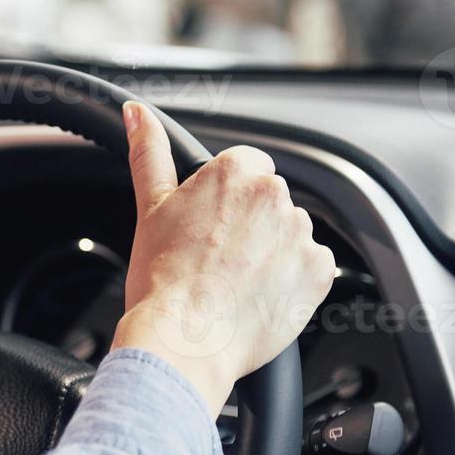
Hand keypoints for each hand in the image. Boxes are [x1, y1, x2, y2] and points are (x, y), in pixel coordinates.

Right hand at [111, 101, 335, 415]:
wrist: (185, 340)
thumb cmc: (162, 280)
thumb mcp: (150, 208)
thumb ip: (149, 153)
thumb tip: (136, 114)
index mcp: (236, 172)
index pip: (245, 167)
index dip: (224, 201)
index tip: (209, 227)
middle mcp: (275, 195)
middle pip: (268, 201)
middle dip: (249, 225)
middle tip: (215, 260)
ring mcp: (300, 234)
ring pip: (289, 234)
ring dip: (271, 252)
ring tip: (234, 284)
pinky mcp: (318, 272)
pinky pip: (310, 268)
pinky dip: (291, 281)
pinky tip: (257, 297)